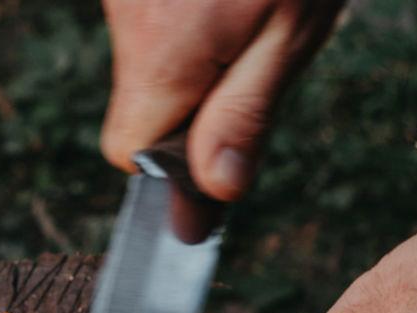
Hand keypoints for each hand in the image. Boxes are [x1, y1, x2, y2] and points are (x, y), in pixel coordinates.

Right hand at [100, 0, 342, 200]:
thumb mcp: (290, 32)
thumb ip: (245, 115)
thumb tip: (215, 190)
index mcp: (162, 54)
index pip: (130, 152)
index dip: (175, 162)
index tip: (223, 142)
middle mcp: (126, 20)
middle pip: (139, 105)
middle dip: (188, 105)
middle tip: (250, 61)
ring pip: (146, 61)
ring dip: (191, 57)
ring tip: (243, 14)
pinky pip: (150, 20)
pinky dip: (185, 20)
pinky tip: (220, 0)